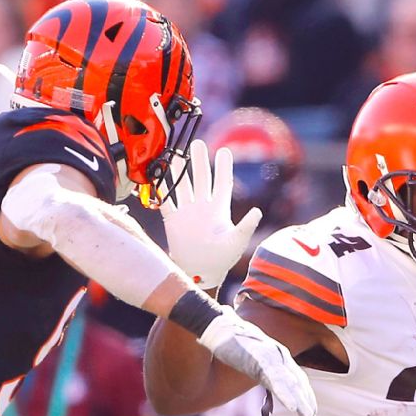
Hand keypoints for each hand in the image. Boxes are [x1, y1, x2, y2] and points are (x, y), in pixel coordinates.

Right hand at [162, 138, 261, 288]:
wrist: (199, 273)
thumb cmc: (221, 259)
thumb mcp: (236, 242)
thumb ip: (246, 226)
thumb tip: (257, 211)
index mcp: (219, 209)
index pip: (222, 182)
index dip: (223, 166)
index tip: (223, 150)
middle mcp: (203, 206)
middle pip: (201, 177)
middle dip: (199, 160)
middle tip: (196, 142)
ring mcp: (187, 212)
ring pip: (183, 185)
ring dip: (179, 170)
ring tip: (176, 154)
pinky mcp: (173, 220)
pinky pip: (166, 200)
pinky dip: (161, 189)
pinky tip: (157, 176)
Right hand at [199, 307, 316, 415]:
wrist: (217, 324)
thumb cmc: (231, 336)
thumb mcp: (249, 351)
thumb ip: (257, 359)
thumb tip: (255, 365)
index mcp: (276, 354)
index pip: (295, 375)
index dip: (303, 392)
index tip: (308, 408)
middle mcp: (277, 355)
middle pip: (296, 381)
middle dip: (305, 400)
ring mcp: (270, 357)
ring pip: (290, 383)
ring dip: (300, 401)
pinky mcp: (260, 360)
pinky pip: (276, 380)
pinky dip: (285, 394)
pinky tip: (292, 407)